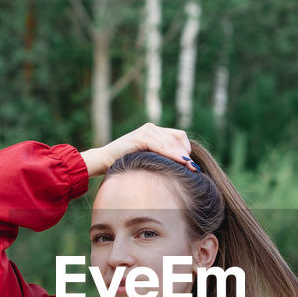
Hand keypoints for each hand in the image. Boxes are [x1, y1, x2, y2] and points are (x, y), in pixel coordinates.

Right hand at [80, 123, 198, 177]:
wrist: (104, 160)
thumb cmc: (124, 162)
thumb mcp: (146, 157)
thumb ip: (159, 156)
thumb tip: (178, 167)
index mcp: (153, 131)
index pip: (178, 135)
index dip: (185, 148)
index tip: (190, 163)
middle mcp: (151, 128)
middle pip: (177, 138)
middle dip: (186, 153)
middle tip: (194, 168)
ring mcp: (146, 131)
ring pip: (170, 142)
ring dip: (181, 155)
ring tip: (189, 167)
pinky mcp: (140, 137)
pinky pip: (160, 146)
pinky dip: (171, 154)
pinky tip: (180, 162)